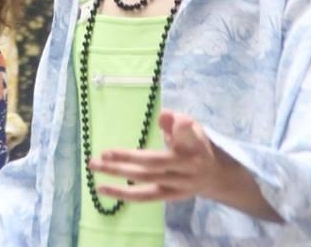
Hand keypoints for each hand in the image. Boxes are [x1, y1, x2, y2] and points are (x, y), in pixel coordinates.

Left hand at [89, 109, 217, 202]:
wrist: (216, 177)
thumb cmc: (197, 145)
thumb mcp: (194, 127)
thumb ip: (177, 121)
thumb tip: (163, 115)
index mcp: (194, 145)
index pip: (188, 135)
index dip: (181, 127)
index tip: (168, 116)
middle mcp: (186, 166)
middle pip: (154, 162)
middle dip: (127, 158)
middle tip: (103, 153)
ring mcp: (177, 184)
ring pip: (145, 179)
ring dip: (118, 173)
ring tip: (94, 166)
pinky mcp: (169, 195)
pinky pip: (145, 196)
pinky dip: (123, 194)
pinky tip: (102, 188)